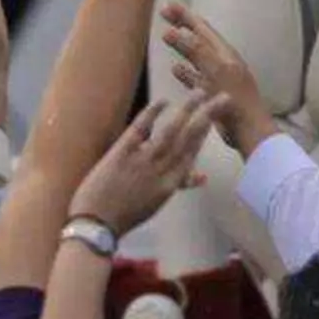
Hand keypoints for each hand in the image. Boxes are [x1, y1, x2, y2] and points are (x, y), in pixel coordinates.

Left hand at [69, 93, 227, 236]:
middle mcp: (162, 171)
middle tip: (222, 98)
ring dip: (188, 110)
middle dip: (208, 116)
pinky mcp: (122, 154)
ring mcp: (143, 161)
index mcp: (171, 183)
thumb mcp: (157, 202)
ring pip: (172, 132)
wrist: (96, 225)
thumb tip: (202, 176)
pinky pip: (141, 129)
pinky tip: (163, 101)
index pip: (193, 152)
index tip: (216, 115)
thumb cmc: (125, 214)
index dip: (206, 133)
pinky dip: (152, 113)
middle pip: (190, 139)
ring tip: (200, 93)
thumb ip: (180, 184)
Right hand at [163, 3, 277, 153]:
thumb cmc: (236, 102)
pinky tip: (175, 69)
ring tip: (166, 36)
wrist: (250, 133)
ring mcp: (219, 79)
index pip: (202, 28)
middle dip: (182, 25)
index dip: (185, 16)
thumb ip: (196, 51)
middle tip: (163, 13)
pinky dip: (185, 71)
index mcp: (225, 54)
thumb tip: (173, 31)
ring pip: (197, 57)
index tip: (167, 5)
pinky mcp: (214, 95)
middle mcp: (223, 63)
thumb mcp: (216, 73)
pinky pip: (196, 78)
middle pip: (199, 38)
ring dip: (182, 46)